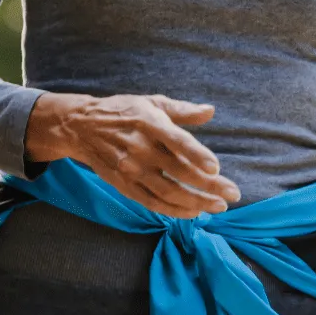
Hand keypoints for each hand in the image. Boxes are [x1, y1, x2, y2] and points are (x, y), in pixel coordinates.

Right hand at [25, 92, 240, 217]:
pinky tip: (194, 212)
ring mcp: (132, 169)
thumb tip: (210, 111)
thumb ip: (182, 110)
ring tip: (219, 206)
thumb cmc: (123, 111)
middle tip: (233, 195)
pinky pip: (153, 203)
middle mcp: (140, 148)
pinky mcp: (125, 185)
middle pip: (179, 172)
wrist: (81, 127)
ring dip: (197, 203)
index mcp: (148, 123)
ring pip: (169, 193)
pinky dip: (175, 211)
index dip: (196, 155)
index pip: (176, 141)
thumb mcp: (151, 103)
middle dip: (210, 186)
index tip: (216, 168)